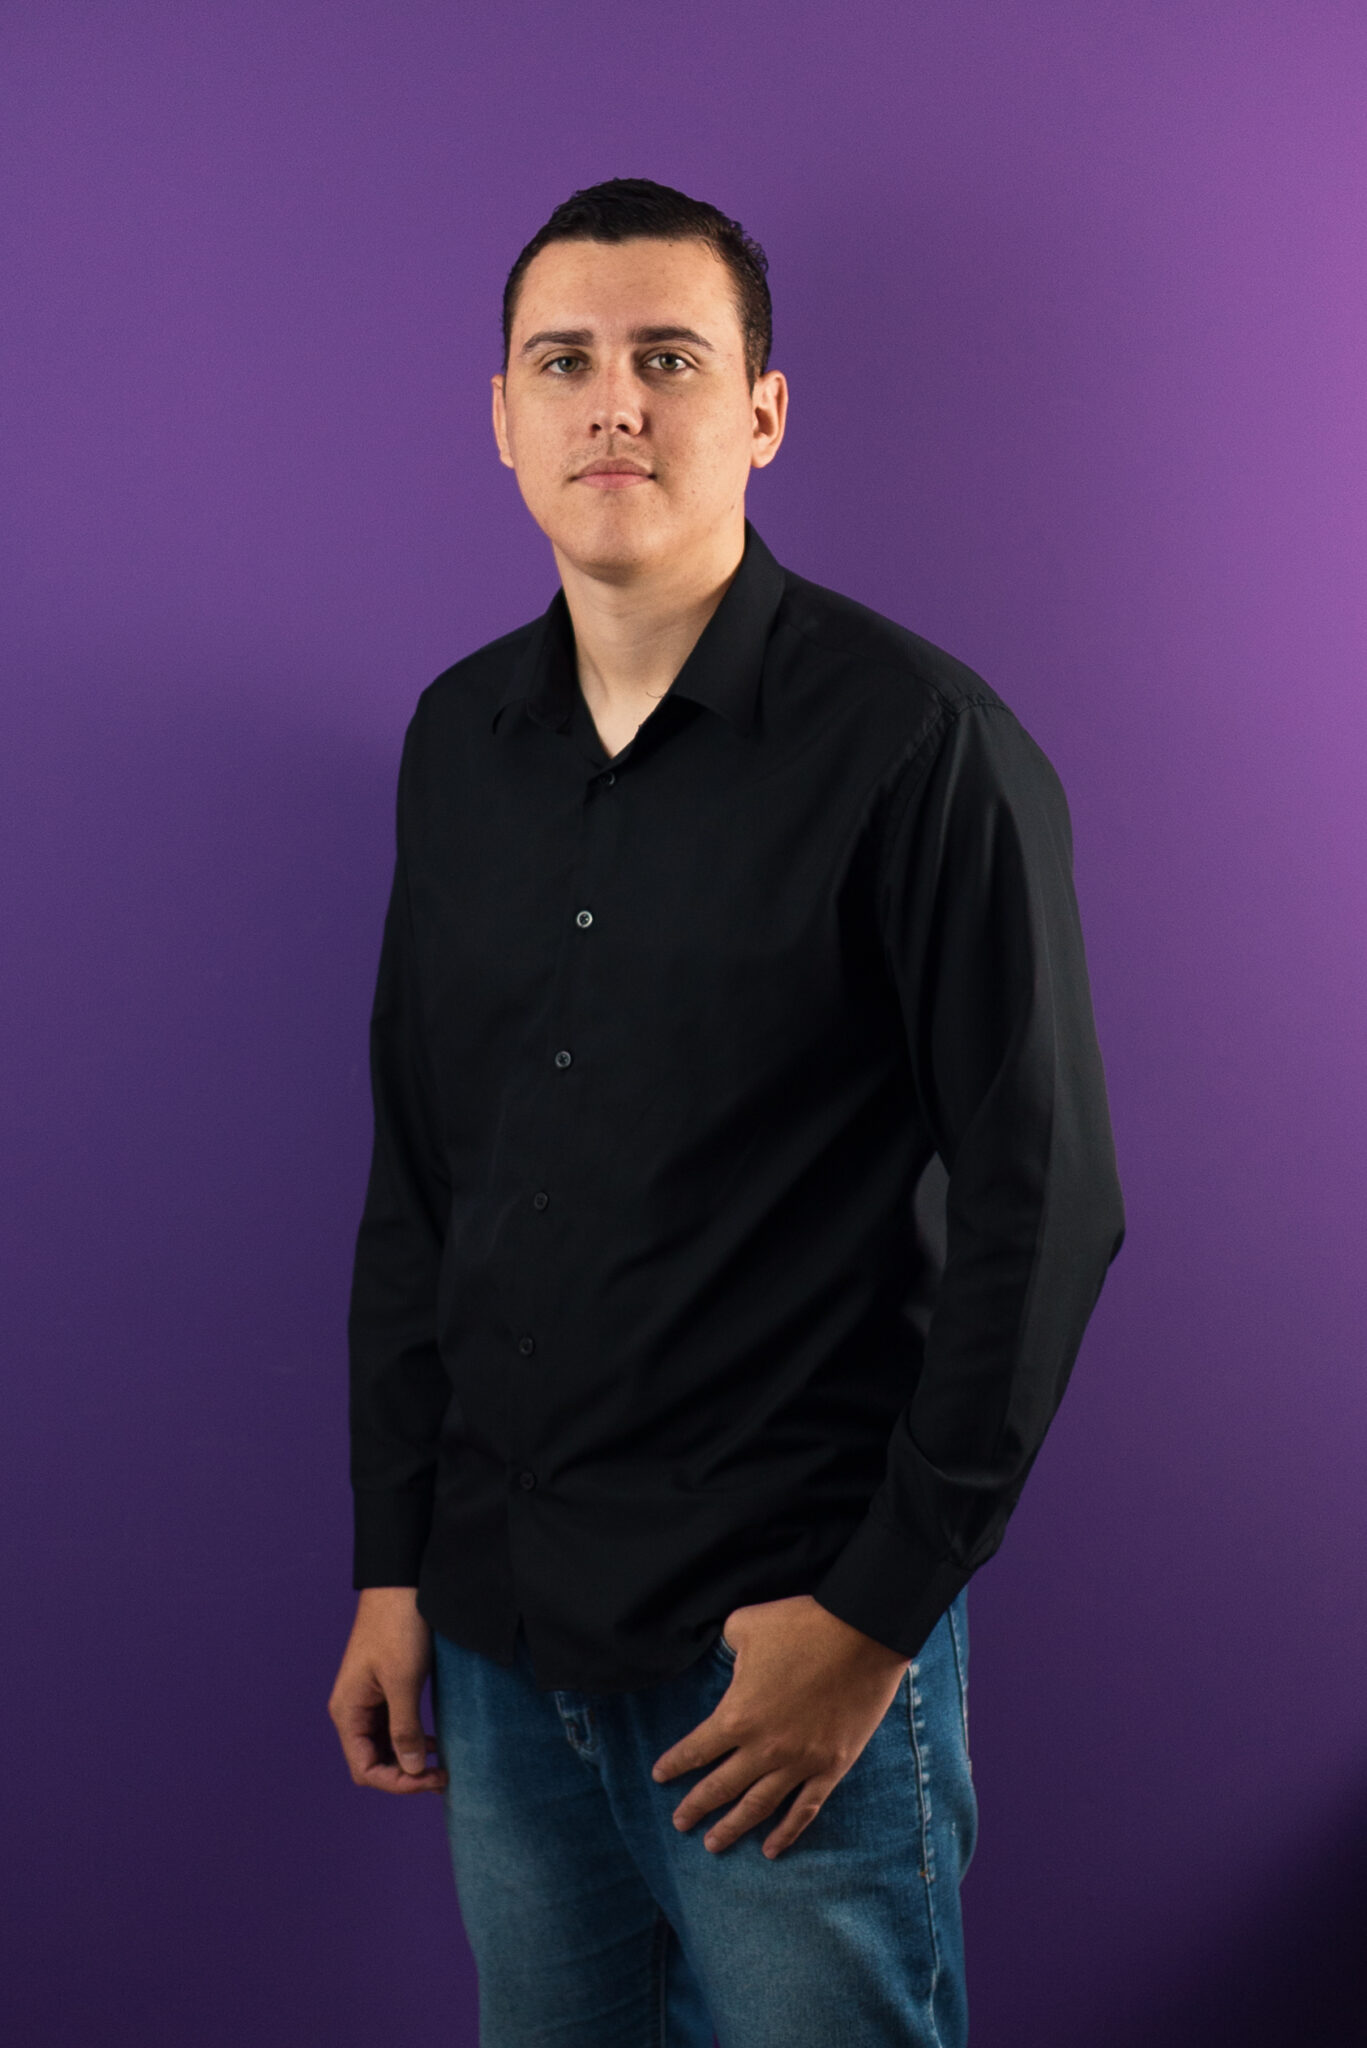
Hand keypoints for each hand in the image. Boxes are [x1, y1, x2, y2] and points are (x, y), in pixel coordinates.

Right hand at [328, 1586, 448, 1794]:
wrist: (400, 1583)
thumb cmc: (397, 1626)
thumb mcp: (403, 1680)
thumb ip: (404, 1727)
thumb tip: (410, 1769)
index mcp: (347, 1711)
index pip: (364, 1769)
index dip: (396, 1782)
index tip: (430, 1779)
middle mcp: (352, 1710)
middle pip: (373, 1762)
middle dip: (405, 1774)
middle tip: (442, 1776)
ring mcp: (367, 1700)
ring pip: (384, 1746)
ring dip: (408, 1759)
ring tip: (441, 1765)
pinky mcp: (383, 1689)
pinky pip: (392, 1726)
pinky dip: (410, 1739)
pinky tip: (433, 1742)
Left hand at [651, 1594, 908, 1858]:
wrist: (862, 1634)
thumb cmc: (801, 1625)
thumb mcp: (746, 1624)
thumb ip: (726, 1647)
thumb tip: (723, 1656)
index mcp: (738, 1715)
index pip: (696, 1749)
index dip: (675, 1765)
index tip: (659, 1776)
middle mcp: (764, 1749)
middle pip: (721, 1786)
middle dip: (696, 1806)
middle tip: (679, 1823)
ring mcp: (799, 1763)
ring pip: (758, 1807)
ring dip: (732, 1827)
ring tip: (713, 1845)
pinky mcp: (831, 1767)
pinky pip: (804, 1809)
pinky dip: (786, 1833)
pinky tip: (770, 1849)